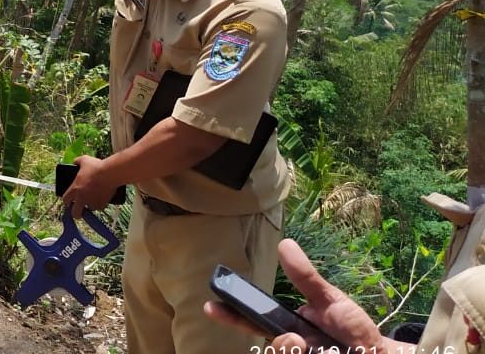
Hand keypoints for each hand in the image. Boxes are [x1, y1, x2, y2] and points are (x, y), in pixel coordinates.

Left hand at [61, 155, 118, 217]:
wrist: (110, 173)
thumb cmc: (96, 166)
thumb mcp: (84, 160)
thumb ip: (77, 161)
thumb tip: (74, 162)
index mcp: (74, 189)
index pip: (65, 200)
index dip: (66, 201)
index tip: (69, 201)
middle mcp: (82, 198)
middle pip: (75, 213)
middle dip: (76, 213)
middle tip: (79, 209)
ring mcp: (92, 203)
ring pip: (89, 209)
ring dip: (90, 206)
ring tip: (93, 200)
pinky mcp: (102, 204)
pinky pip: (99, 207)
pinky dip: (100, 204)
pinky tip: (102, 199)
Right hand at [204, 239, 393, 352]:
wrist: (378, 352)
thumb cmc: (353, 327)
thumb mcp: (330, 299)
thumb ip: (306, 278)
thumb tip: (284, 244)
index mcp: (288, 326)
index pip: (253, 322)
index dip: (231, 316)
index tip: (210, 306)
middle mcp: (291, 346)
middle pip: (271, 347)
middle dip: (283, 345)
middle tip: (297, 341)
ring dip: (299, 353)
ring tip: (324, 351)